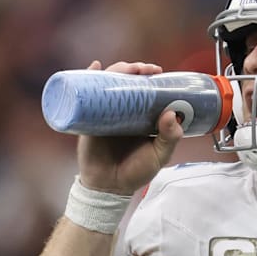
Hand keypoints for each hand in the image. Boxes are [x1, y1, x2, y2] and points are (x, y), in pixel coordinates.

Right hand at [77, 61, 183, 194]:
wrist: (110, 188)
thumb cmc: (136, 172)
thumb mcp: (160, 155)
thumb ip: (170, 137)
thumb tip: (172, 113)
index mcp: (141, 116)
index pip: (145, 88)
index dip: (149, 76)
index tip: (156, 71)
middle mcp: (123, 110)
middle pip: (125, 81)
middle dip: (133, 69)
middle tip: (143, 69)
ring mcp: (104, 113)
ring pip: (107, 84)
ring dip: (115, 70)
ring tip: (123, 68)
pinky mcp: (87, 119)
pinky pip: (84, 96)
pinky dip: (86, 78)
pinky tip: (93, 68)